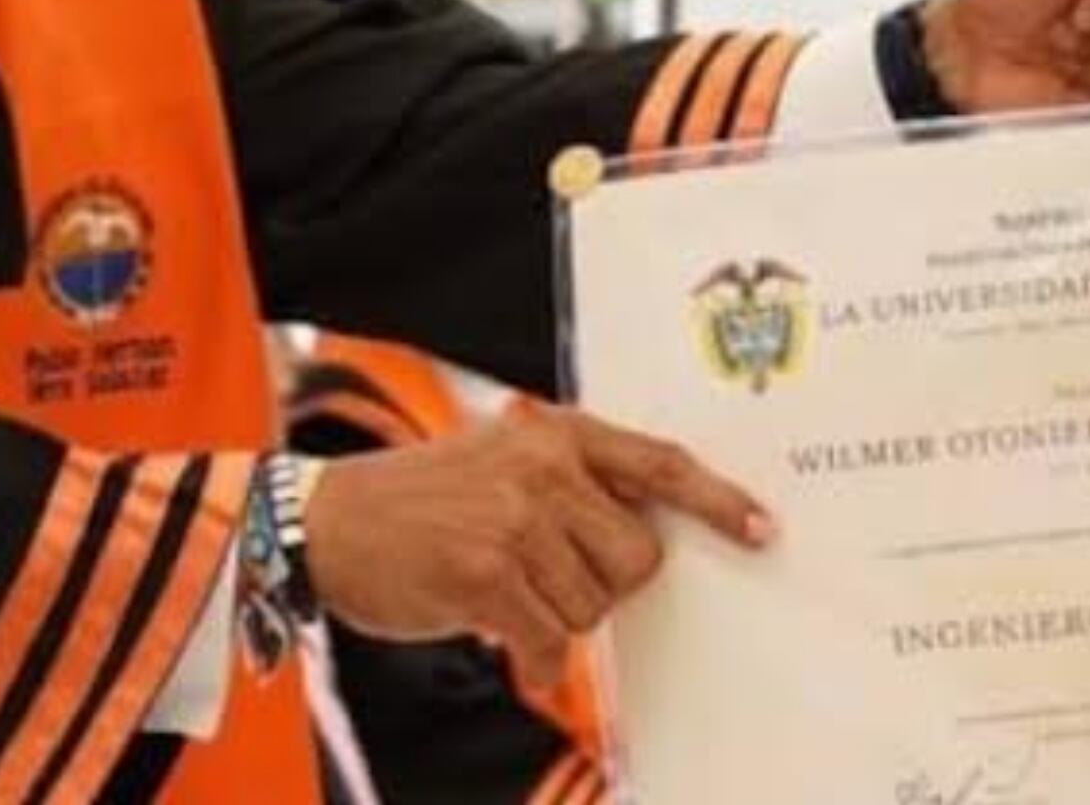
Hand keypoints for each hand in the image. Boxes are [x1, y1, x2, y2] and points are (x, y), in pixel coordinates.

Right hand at [306, 404, 768, 686]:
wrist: (329, 520)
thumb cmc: (424, 499)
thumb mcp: (505, 458)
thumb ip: (574, 481)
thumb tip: (647, 533)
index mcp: (559, 434)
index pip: (661, 463)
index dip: (717, 500)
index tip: (760, 528)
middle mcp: (544, 466)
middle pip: (638, 557)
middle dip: (603, 583)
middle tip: (546, 577)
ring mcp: (516, 518)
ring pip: (594, 604)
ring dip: (556, 616)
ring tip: (506, 590)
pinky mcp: (487, 571)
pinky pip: (550, 637)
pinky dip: (533, 654)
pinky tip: (502, 635)